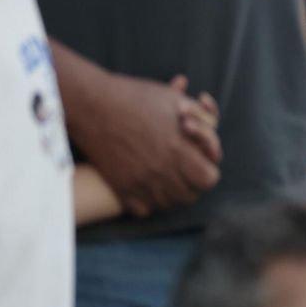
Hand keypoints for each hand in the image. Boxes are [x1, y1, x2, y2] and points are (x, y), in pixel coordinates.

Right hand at [75, 73, 222, 215]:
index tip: (200, 160)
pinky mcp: (121, 188)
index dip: (208, 170)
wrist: (92, 104)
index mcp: (178, 150)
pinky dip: (149, 201)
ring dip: (171, 192)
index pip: (209, 179)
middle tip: (183, 168)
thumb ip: (201, 119)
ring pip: (168, 204)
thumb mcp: (175, 101)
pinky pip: (145, 209)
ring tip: (166, 174)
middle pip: (191, 195)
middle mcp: (161, 171)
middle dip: (191, 182)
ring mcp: (140, 182)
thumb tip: (213, 132)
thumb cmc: (136, 97)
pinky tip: (148, 184)